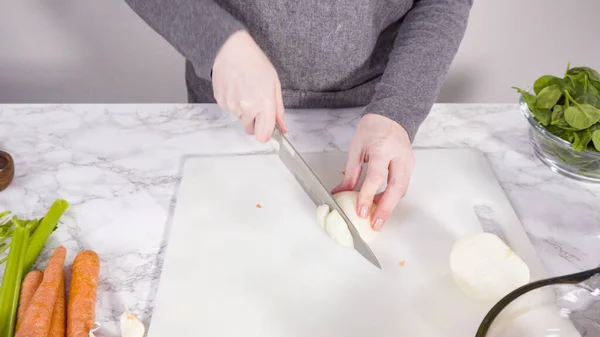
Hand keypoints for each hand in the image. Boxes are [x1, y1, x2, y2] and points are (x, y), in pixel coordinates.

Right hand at [212, 30, 286, 141]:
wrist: (231, 49)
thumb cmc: (255, 63)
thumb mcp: (274, 84)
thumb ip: (278, 109)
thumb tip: (282, 127)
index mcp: (263, 104)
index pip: (263, 135)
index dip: (265, 133)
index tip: (267, 128)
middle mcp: (246, 108)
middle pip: (250, 129)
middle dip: (255, 121)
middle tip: (256, 102)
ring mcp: (232, 106)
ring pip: (240, 118)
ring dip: (244, 109)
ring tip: (246, 89)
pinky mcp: (221, 101)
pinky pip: (230, 109)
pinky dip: (234, 102)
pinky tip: (236, 87)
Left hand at [332, 114, 413, 230]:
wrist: (391, 117)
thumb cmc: (371, 130)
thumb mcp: (356, 148)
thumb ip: (350, 173)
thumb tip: (340, 193)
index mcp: (382, 149)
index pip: (376, 177)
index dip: (368, 196)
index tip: (361, 211)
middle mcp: (399, 156)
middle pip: (396, 188)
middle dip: (386, 209)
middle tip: (374, 224)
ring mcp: (408, 162)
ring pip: (402, 190)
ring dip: (389, 206)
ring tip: (376, 218)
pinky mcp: (410, 166)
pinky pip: (403, 186)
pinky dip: (392, 198)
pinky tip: (381, 204)